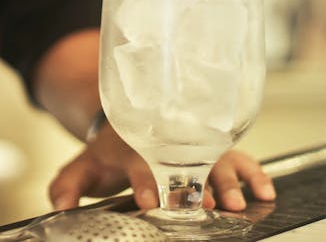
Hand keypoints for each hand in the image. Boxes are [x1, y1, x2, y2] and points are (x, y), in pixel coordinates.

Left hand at [47, 122, 275, 212]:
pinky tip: (266, 192)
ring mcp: (196, 148)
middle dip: (195, 187)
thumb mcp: (83, 167)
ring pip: (216, 163)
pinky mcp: (217, 151)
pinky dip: (255, 175)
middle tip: (205, 205)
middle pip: (186, 167)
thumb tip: (59, 206)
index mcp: (134, 149)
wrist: (131, 118)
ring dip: (228, 183)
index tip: (150, 201)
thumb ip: (67, 187)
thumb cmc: (110, 151)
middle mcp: (170, 147)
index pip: (140, 167)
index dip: (145, 184)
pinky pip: (241, 160)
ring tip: (236, 203)